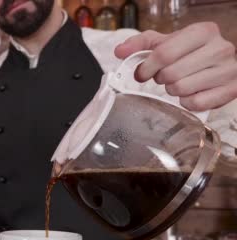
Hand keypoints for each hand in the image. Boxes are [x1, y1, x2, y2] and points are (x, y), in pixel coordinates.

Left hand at [115, 22, 236, 110]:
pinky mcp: (231, 90)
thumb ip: (140, 44)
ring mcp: (229, 70)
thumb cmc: (189, 52)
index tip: (142, 73)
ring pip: (182, 89)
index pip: (164, 53)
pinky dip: (187, 102)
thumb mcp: (165, 42)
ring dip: (173, 90)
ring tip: (180, 82)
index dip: (147, 67)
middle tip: (165, 77)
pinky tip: (191, 93)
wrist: (218, 63)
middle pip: (171, 74)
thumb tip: (120, 51)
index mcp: (203, 31)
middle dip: (161, 79)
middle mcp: (220, 48)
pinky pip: (196, 104)